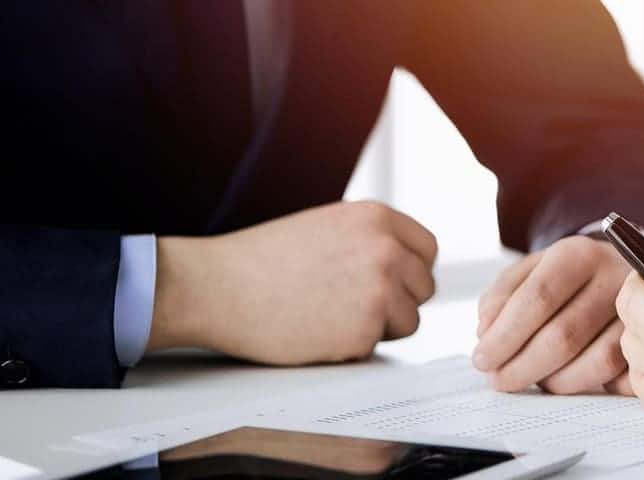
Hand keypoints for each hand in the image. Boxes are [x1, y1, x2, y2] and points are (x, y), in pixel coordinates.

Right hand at [148, 201, 436, 364]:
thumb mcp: (327, 227)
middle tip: (352, 304)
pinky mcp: (364, 331)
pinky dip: (352, 346)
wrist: (216, 287)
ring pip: (409, 321)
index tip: (391, 282)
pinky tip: (316, 330)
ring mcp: (378, 291)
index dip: (410, 270)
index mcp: (377, 218)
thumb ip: (371, 239)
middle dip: (398, 300)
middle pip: (423, 288)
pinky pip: (376, 346)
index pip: (427, 250)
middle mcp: (386, 250)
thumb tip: (407, 263)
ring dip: (380, 327)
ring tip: (331, 315)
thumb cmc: (263, 260)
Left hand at [471, 236, 629, 393]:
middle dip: (522, 366)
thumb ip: (502, 296)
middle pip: (565, 335)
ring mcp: (642, 312)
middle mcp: (616, 279)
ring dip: (556, 381)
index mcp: (578, 254)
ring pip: (598, 362)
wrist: (623, 271)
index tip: (481, 359)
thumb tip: (487, 332)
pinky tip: (568, 379)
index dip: (506, 335)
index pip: (538, 298)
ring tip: (533, 378)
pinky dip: (592, 386)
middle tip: (498, 380)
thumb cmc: (567, 276)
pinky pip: (624, 377)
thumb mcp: (530, 270)